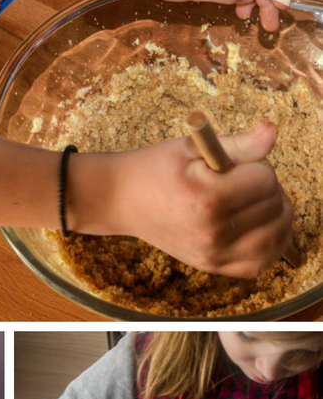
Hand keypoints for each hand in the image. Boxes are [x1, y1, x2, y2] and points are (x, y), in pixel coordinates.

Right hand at [69, 122, 292, 276]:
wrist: (121, 200)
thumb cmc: (155, 169)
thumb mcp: (192, 148)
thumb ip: (238, 144)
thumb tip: (272, 132)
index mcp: (206, 198)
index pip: (265, 179)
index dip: (257, 164)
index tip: (238, 162)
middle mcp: (212, 232)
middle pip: (274, 206)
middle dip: (267, 187)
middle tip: (244, 179)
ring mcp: (213, 254)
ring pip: (276, 236)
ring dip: (277, 215)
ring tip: (258, 200)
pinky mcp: (212, 266)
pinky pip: (261, 263)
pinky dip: (271, 245)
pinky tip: (262, 227)